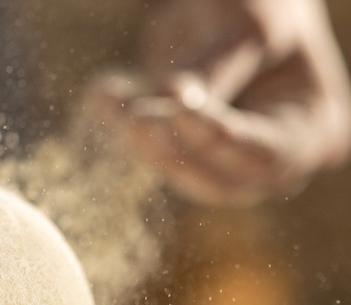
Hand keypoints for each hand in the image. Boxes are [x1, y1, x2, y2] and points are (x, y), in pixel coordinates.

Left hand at [91, 0, 350, 204]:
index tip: (176, 112)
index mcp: (308, 127)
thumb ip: (214, 69)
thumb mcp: (246, 28)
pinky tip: (100, 92)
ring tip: (107, 92)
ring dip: (135, 138)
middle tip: (135, 119)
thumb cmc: (257, 5)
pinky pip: (146, 147)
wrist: (225, 1)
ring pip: (174, 168)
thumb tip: (171, 103)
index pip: (264, 157)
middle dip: (171, 152)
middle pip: (217, 181)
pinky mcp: (176, 143)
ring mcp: (217, 155)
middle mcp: (264, 154)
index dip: (218, 140)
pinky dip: (118, 122)